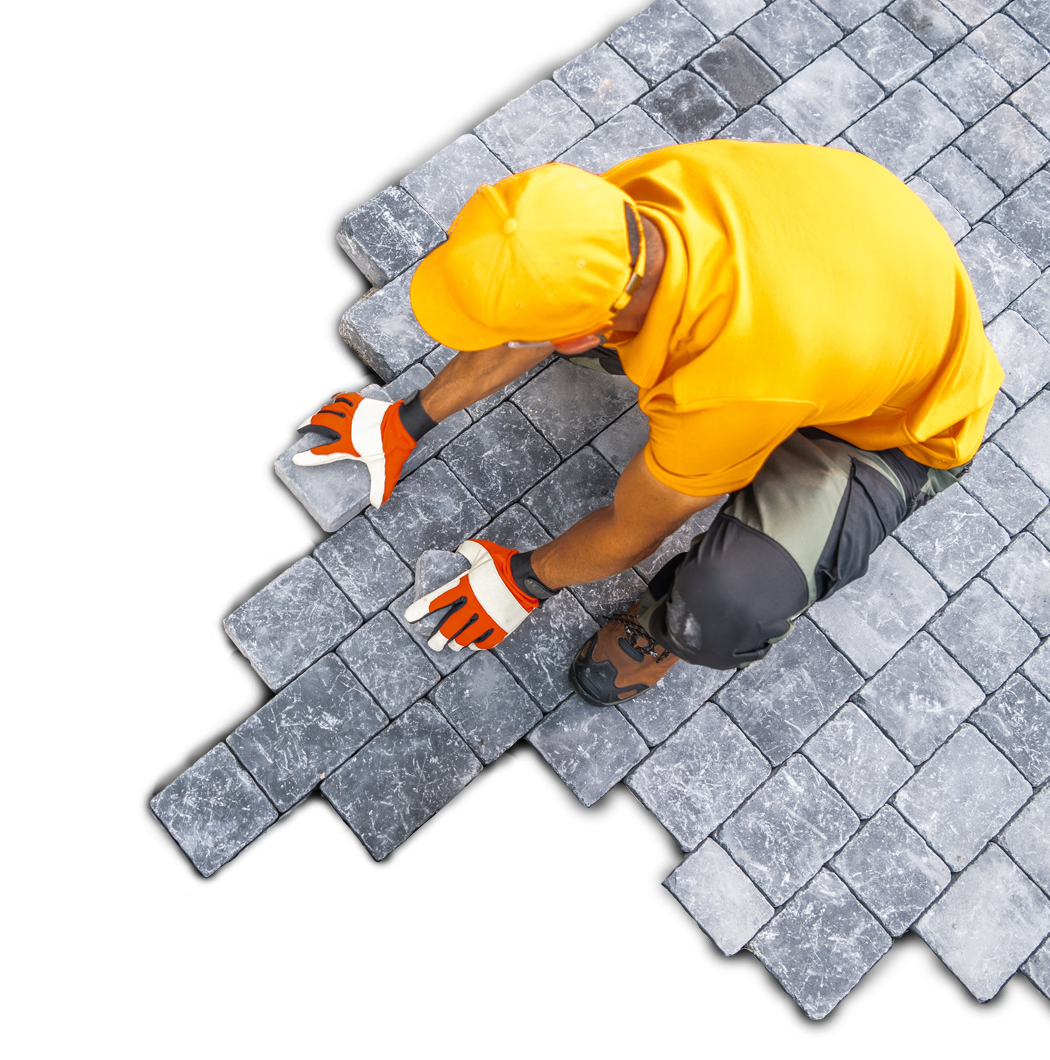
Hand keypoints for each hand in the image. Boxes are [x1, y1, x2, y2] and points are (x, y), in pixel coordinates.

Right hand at [292, 392, 415, 506]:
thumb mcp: (386, 470)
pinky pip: (342, 398)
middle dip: (307, 425)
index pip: (323, 453)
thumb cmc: (393, 446)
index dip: (308, 458)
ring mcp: (352, 414)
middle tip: (302, 429)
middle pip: (320, 423)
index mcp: (349, 445)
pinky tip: (332, 401)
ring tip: (315, 417)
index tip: (296, 459)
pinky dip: (334, 400)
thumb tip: (378, 505)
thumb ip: (380, 488)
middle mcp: (346, 428)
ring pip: (328, 409)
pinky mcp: (360, 403)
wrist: (404, 423)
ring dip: (319, 413)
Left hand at [404, 540, 538, 650]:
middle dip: (438, 639)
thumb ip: (466, 550)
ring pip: (466, 638)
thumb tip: (457, 551)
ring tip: (452, 645)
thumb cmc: (504, 562)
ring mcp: (488, 618)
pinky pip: (485, 642)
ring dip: (456, 643)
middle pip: (450, 628)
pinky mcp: (502, 627)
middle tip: (433, 644)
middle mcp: (474, 605)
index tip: (409, 617)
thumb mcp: (481, 550)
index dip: (421, 608)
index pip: (438, 599)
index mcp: (466, 586)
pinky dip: (476, 645)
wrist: (528, 576)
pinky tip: (472, 645)